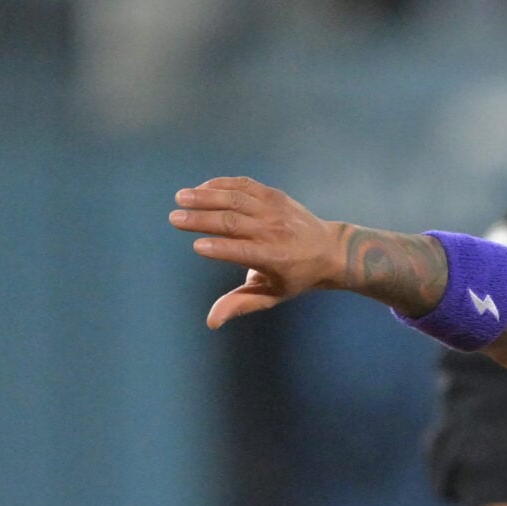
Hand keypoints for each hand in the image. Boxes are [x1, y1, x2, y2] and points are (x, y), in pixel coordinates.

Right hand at [170, 178, 347, 328]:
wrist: (331, 250)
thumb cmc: (297, 277)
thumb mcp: (272, 295)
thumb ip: (241, 304)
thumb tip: (211, 321)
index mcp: (274, 258)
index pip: (242, 251)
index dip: (220, 249)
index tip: (197, 246)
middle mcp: (274, 231)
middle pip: (233, 222)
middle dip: (202, 219)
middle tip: (174, 218)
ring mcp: (275, 210)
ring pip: (236, 199)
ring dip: (206, 196)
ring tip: (181, 198)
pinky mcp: (274, 195)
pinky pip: (245, 185)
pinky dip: (222, 184)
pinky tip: (202, 187)